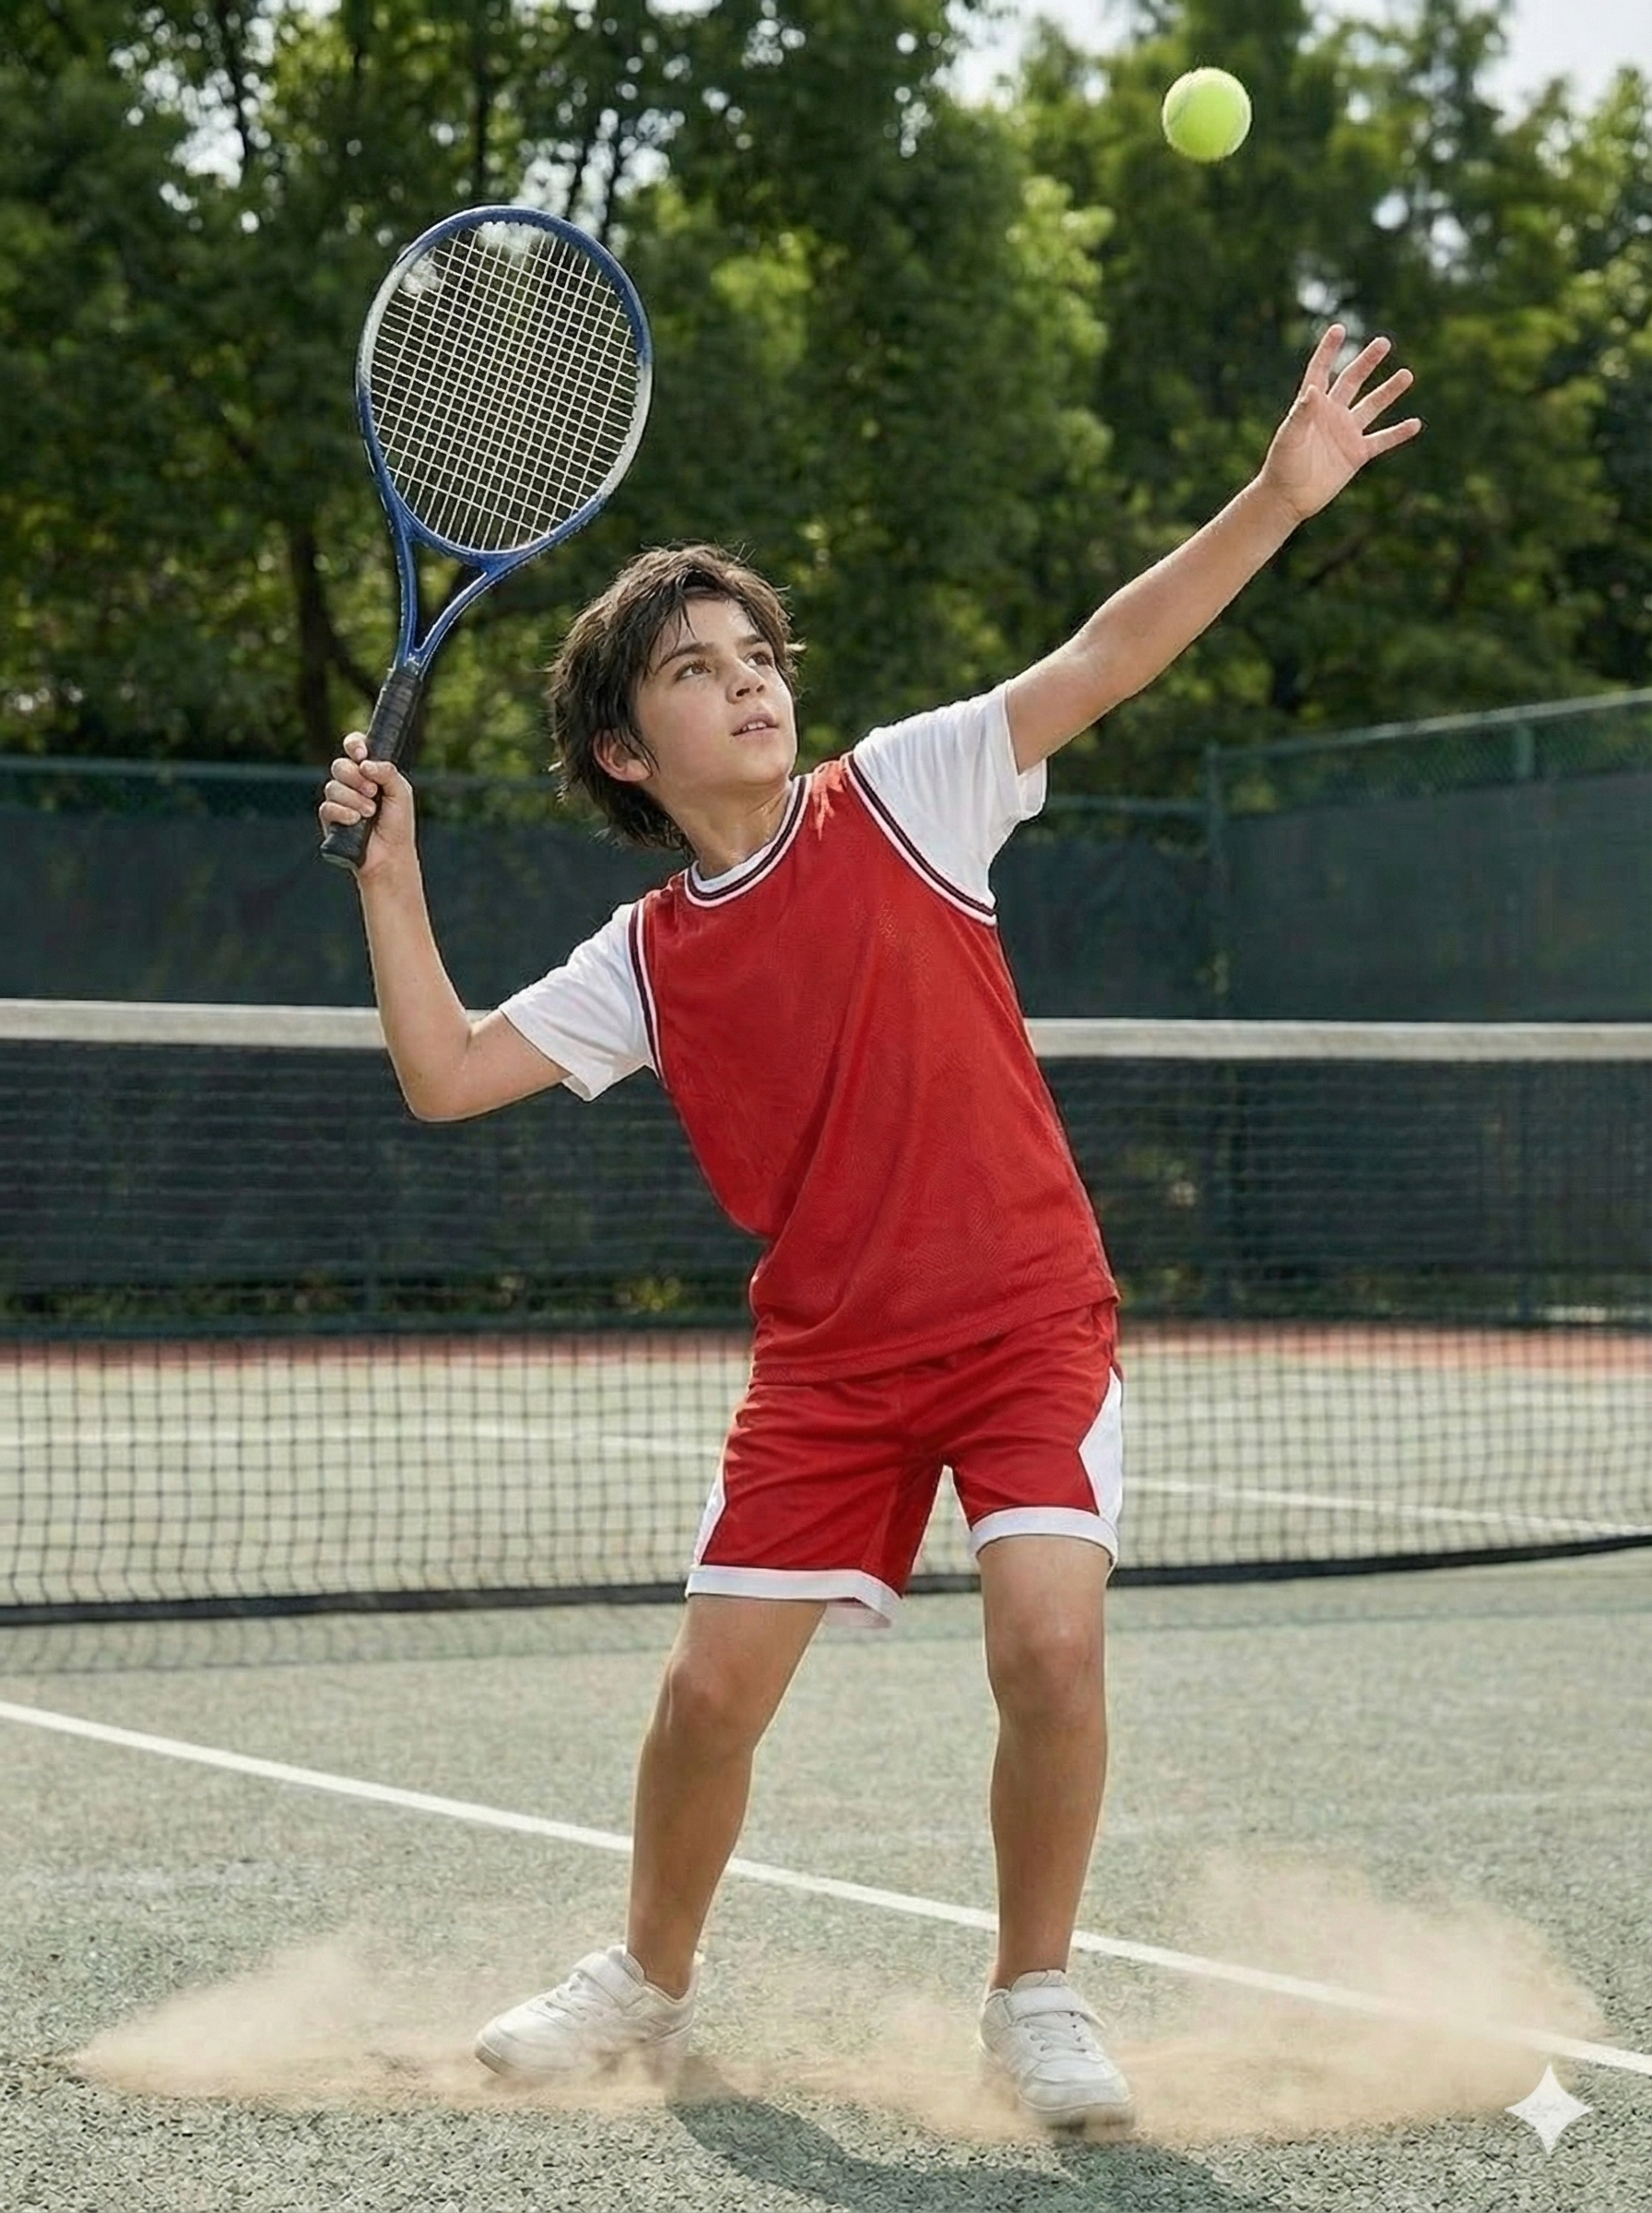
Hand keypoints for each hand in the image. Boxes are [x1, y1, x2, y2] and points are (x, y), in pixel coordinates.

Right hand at [318, 732, 416, 876]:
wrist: (391, 855)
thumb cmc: (398, 824)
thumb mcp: (401, 792)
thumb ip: (387, 772)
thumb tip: (365, 763)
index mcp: (369, 771)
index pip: (355, 747)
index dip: (354, 745)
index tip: (362, 755)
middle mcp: (352, 783)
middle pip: (340, 765)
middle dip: (356, 778)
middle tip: (373, 792)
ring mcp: (339, 800)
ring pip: (333, 786)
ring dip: (354, 799)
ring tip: (370, 813)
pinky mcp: (330, 818)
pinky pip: (327, 807)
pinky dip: (343, 813)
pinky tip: (355, 821)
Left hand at [1259, 326, 1421, 523]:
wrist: (1288, 498)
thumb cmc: (1282, 466)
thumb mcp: (1288, 438)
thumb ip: (1300, 414)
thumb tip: (1313, 390)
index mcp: (1312, 406)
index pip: (1321, 371)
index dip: (1329, 351)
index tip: (1338, 329)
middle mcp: (1332, 414)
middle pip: (1353, 381)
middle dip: (1367, 362)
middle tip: (1384, 342)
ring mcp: (1346, 433)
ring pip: (1372, 406)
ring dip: (1389, 391)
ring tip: (1407, 374)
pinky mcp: (1357, 454)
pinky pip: (1382, 440)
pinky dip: (1398, 433)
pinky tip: (1415, 424)